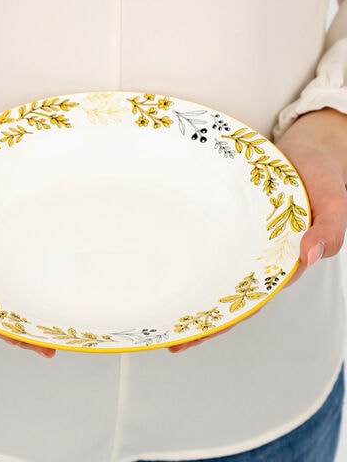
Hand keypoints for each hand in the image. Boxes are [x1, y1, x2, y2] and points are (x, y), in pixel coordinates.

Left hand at [169, 108, 346, 353]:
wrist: (308, 150)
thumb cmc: (322, 176)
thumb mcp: (335, 202)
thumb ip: (329, 230)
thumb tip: (310, 255)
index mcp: (280, 263)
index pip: (247, 301)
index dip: (221, 322)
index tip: (192, 337)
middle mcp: (255, 256)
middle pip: (222, 292)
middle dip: (195, 314)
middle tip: (162, 330)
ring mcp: (240, 238)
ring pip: (212, 269)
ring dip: (189, 286)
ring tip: (159, 304)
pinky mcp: (229, 219)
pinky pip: (210, 240)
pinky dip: (193, 251)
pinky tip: (172, 257)